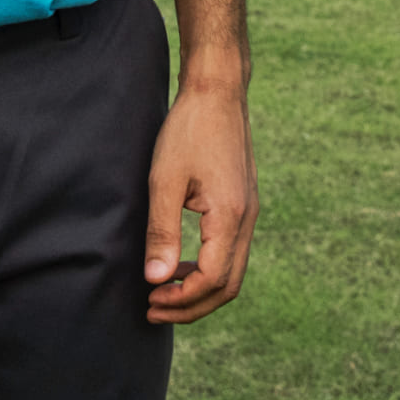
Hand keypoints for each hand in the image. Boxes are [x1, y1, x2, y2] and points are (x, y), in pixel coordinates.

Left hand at [143, 80, 257, 324]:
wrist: (218, 91)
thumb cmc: (189, 130)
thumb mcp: (165, 180)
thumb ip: (162, 233)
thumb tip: (156, 280)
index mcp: (231, 215)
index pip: (212, 280)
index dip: (181, 300)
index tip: (149, 300)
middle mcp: (248, 218)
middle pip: (229, 285)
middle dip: (192, 306)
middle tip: (154, 308)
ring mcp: (250, 210)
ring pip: (233, 270)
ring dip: (201, 290)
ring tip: (164, 290)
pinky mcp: (244, 202)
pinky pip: (232, 250)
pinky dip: (209, 268)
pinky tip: (183, 263)